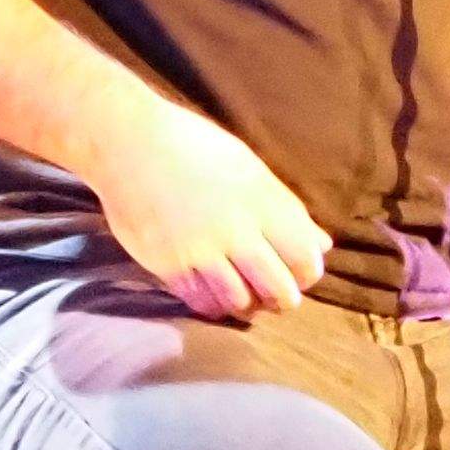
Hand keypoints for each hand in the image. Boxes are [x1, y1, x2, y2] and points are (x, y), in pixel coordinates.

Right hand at [90, 103, 328, 319]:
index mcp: (259, 199)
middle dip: (285, 298)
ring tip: (248, 297)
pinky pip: (202, 302)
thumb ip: (285, 208)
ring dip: (250, 304)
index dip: (308, 272)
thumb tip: (322, 244)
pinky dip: (215, 305)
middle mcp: (234, 228)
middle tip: (279, 296)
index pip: (303, 255)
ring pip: (240, 301)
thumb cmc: (192, 147)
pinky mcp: (168, 264)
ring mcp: (200, 249)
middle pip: (277, 286)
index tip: (303, 274)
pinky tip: (217, 295)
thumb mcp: (247, 167)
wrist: (127, 143)